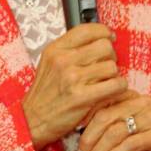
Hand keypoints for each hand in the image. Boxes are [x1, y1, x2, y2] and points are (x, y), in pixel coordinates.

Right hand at [21, 23, 126, 150]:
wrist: (32, 120)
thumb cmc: (45, 93)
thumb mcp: (50, 63)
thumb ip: (70, 49)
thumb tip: (100, 38)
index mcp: (55, 49)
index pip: (87, 30)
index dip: (104, 32)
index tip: (109, 37)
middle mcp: (63, 60)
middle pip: (104, 46)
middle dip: (110, 56)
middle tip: (105, 66)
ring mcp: (72, 79)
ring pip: (112, 66)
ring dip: (113, 75)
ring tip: (105, 81)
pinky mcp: (82, 97)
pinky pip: (115, 84)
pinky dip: (119, 87)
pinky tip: (112, 90)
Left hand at [78, 91, 150, 150]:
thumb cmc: (135, 145)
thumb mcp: (115, 131)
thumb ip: (100, 125)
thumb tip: (74, 130)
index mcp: (128, 95)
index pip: (101, 102)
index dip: (85, 118)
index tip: (74, 133)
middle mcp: (142, 102)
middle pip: (105, 117)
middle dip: (89, 139)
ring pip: (116, 132)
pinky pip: (130, 145)